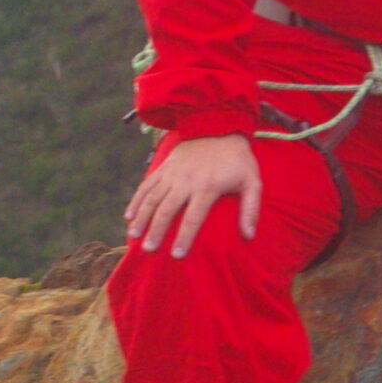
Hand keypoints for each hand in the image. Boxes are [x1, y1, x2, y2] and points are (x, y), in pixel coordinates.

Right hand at [126, 134, 261, 257]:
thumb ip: (251, 209)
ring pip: (151, 198)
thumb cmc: (238, 160)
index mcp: (207, 187)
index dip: (184, 237)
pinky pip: (146, 185)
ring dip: (141, 218)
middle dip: (156, 231)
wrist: (218, 127)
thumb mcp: (253, 182)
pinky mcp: (163, 167)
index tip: (177, 255)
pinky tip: (129, 216)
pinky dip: (136, 200)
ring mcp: (171, 173)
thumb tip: (249, 235)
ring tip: (134, 236)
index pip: (193, 218)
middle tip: (149, 250)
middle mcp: (185, 181)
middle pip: (166, 210)